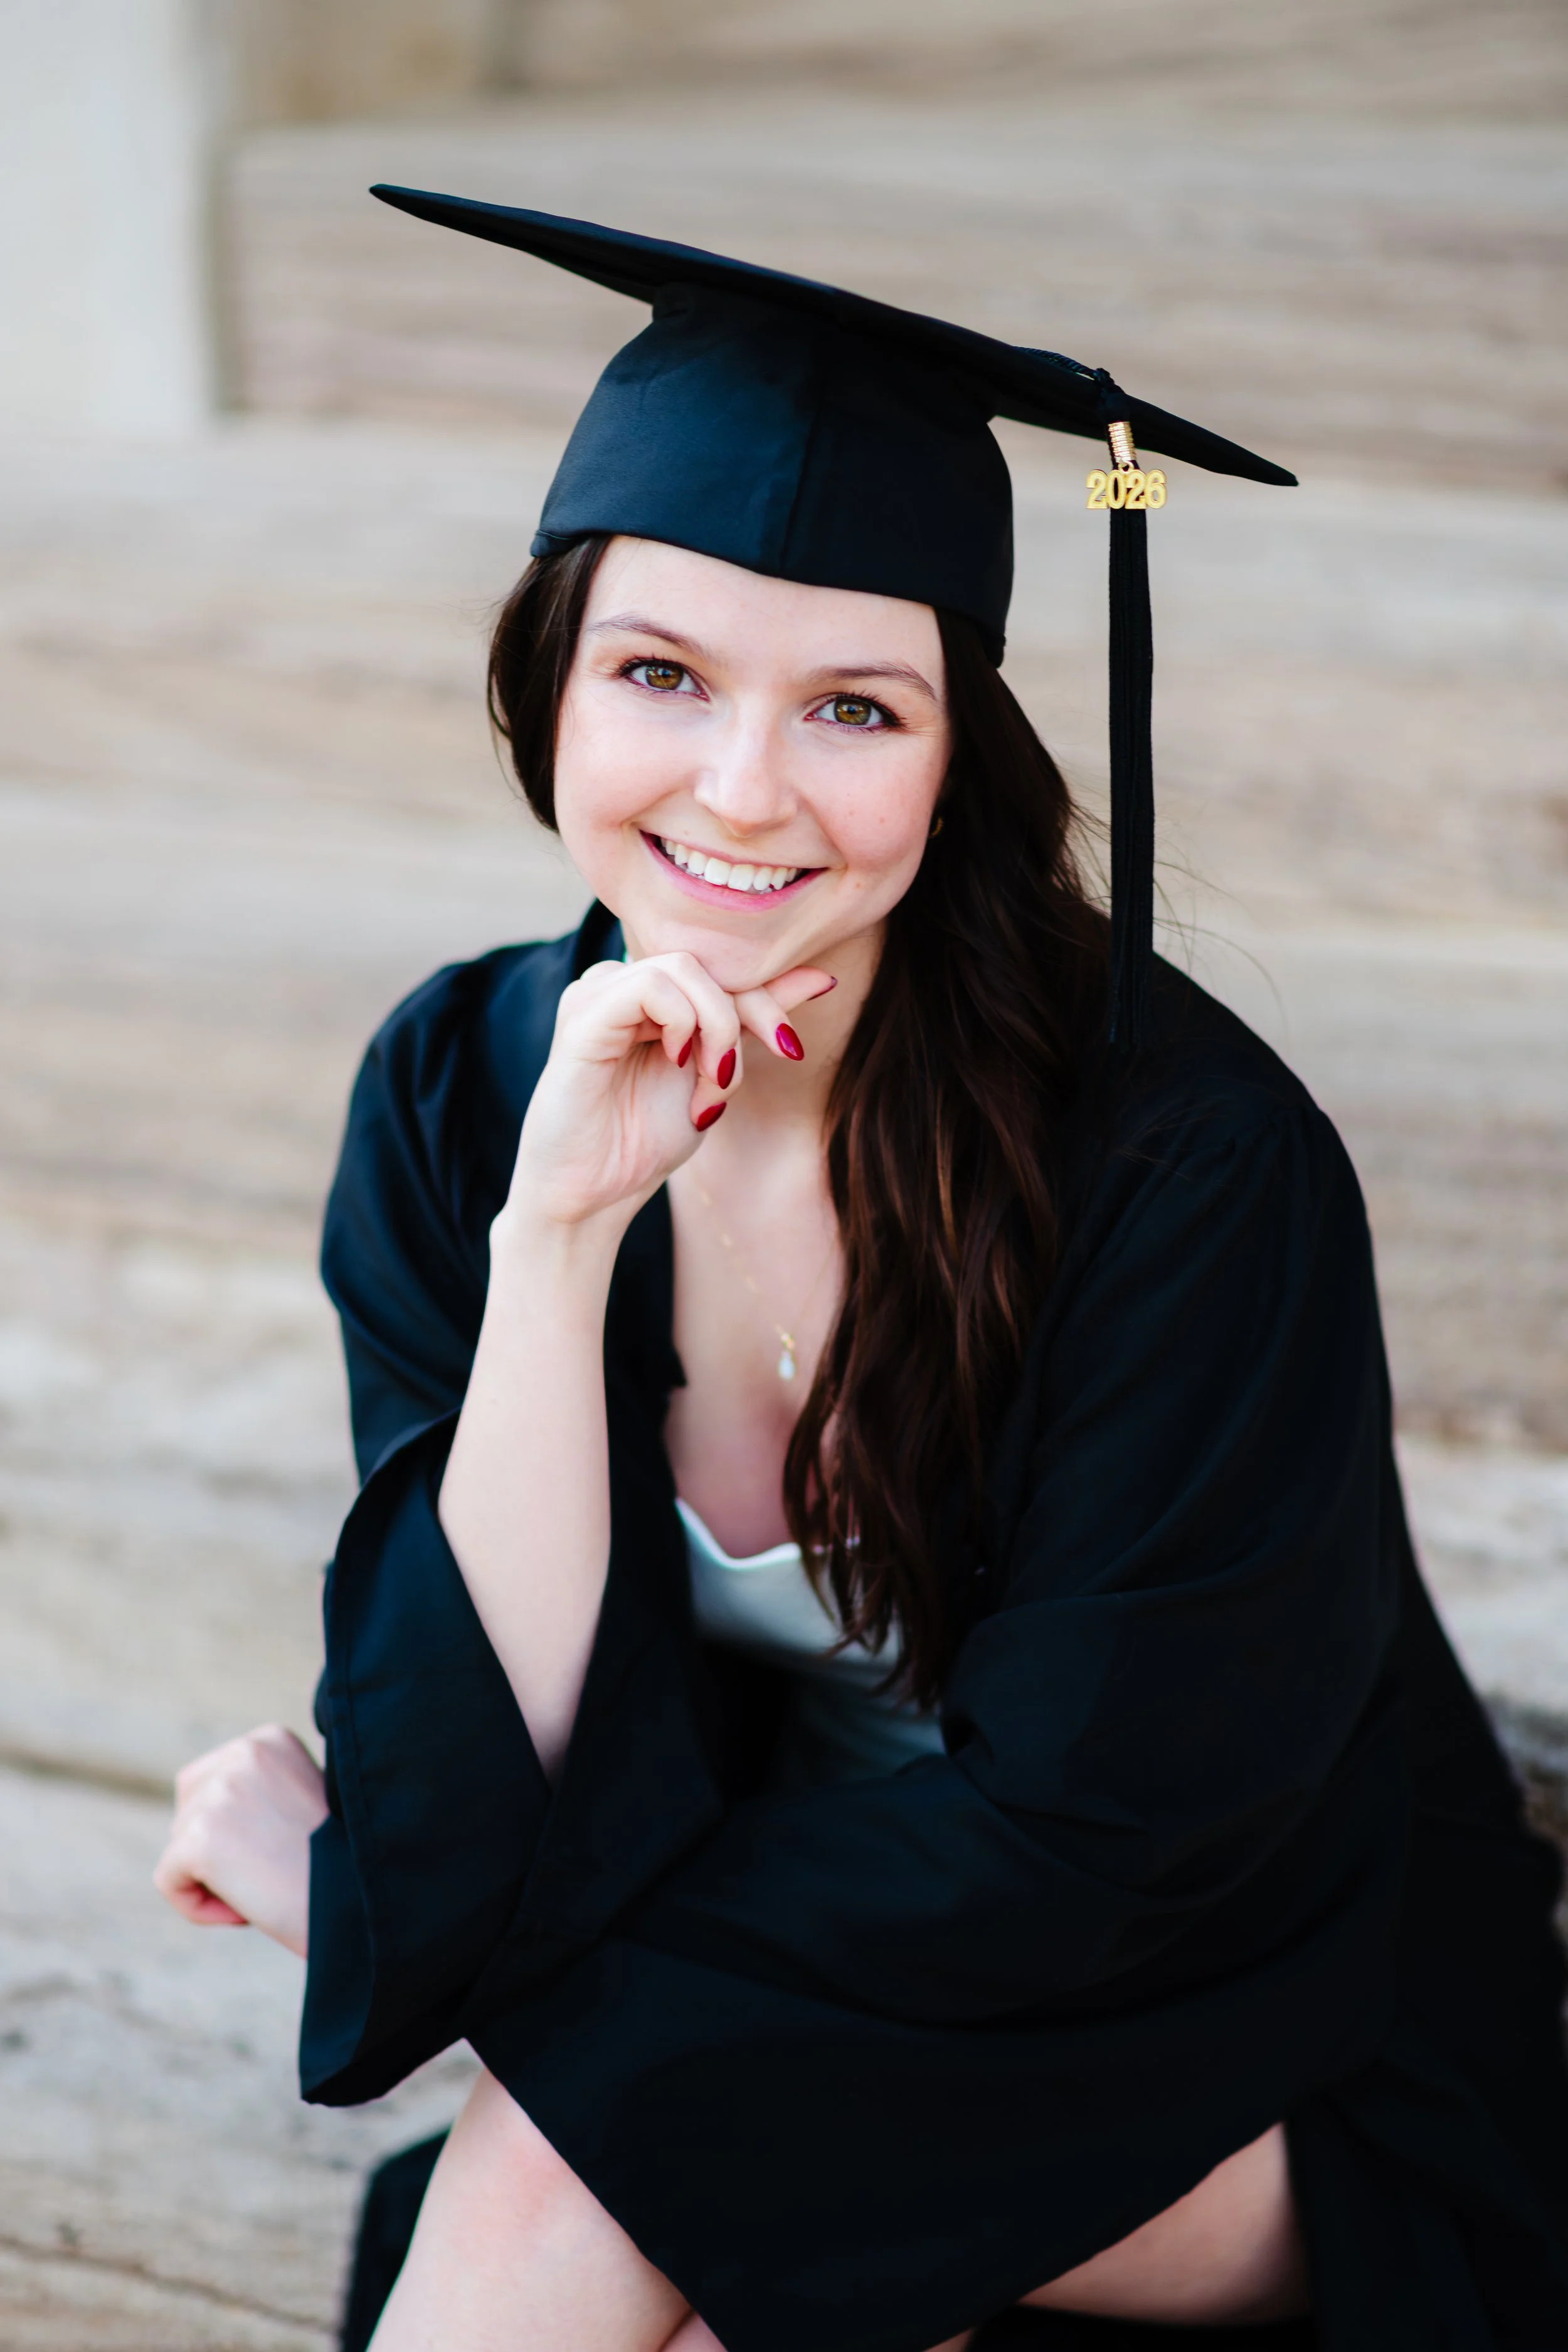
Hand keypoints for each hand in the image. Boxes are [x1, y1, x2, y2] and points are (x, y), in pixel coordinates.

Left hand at [153, 1725, 327, 1958]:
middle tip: (270, 1872)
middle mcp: (243, 1753)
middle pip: (186, 1810)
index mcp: (270, 1740)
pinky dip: (196, 1906)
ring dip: (214, 1880)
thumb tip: (213, 1817)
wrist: (358, 1904)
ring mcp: (219, 1792)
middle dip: (215, 1850)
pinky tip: (243, 1912)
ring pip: (178, 1847)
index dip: (234, 1828)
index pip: (209, 1781)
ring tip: (266, 1890)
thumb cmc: (339, 1867)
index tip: (281, 1849)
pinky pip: (168, 1880)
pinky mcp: (199, 1837)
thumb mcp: (300, 1803)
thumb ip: (259, 1793)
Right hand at [508, 952, 831, 1233]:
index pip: (720, 966)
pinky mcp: (583, 1016)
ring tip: (706, 1083)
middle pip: (709, 961)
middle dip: (747, 1014)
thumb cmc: (642, 1140)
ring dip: (716, 1027)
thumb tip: (822, 978)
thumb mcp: (717, 1074)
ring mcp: (597, 995)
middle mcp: (620, 984)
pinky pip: (651, 987)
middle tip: (733, 1077)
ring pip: (685, 967)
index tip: (791, 1043)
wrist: (592, 1195)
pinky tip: (675, 1063)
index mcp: (649, 995)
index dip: (768, 996)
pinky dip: (682, 1024)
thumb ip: (753, 1022)